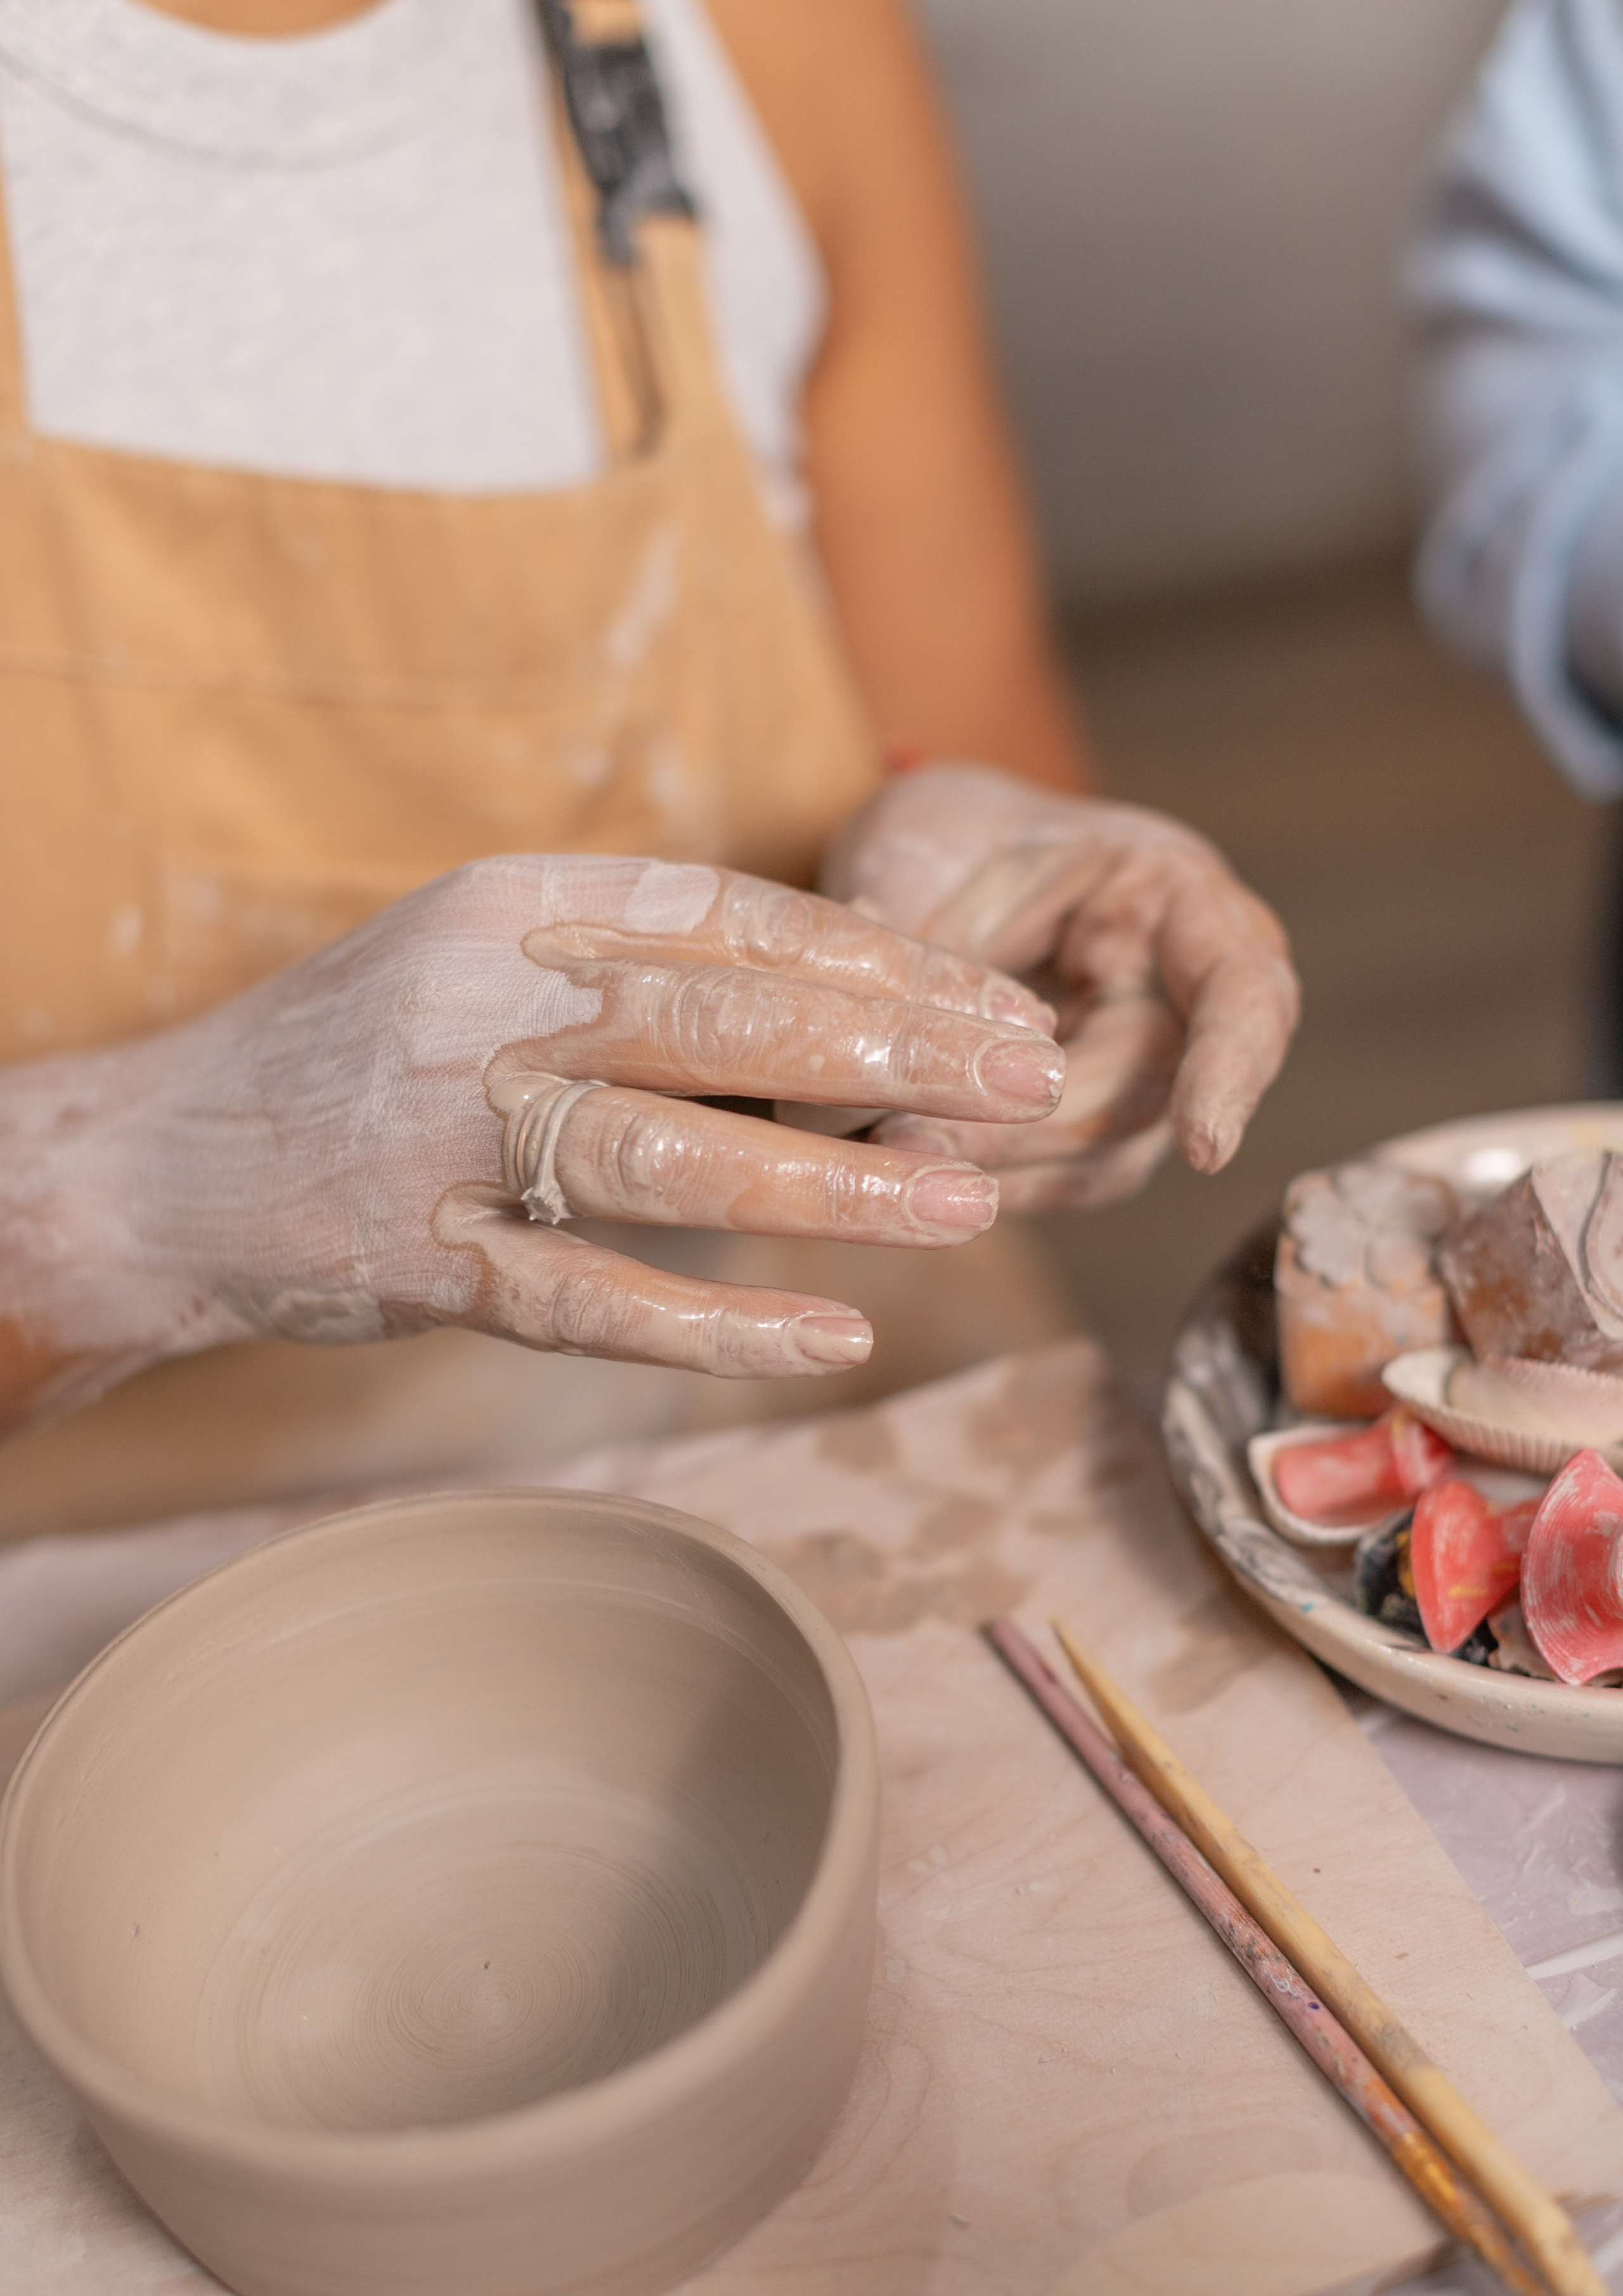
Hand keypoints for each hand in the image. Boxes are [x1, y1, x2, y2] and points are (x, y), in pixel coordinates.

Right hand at [3, 854, 1067, 1422]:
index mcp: (517, 903)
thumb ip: (633, 965)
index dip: (884, 959)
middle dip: (900, 1051)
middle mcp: (488, 1000)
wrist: (159, 1161)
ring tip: (970, 1205)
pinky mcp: (423, 1263)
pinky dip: (717, 1322)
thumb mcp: (484, 958)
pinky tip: (830, 1338)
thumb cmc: (362, 1056)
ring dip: (835, 1182)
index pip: (737, 915)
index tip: (997, 997)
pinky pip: (591, 1298)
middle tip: (1030, 1083)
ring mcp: (449, 1135)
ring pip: (674, 1154)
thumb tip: (833, 992)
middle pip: (730, 1018)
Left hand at [821, 765, 1298, 1209]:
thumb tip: (870, 1060)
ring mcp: (1148, 1069)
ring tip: (898, 1156)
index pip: (1240, 990)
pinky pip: (1063, 1176)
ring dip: (1004, 1168)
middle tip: (918, 1140)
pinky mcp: (1095, 1124)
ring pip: (1107, 1156)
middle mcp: (1184, 994)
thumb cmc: (948, 838)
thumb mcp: (925, 853)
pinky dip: (991, 1182)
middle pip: (1151, 1094)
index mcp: (1175, 899)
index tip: (1203, 1147)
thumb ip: (913, 955)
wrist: (936, 862)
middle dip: (1036, 1128)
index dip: (1230, 1068)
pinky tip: (916, 1178)